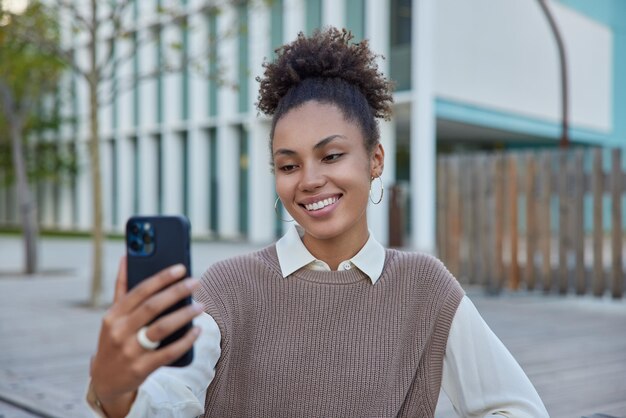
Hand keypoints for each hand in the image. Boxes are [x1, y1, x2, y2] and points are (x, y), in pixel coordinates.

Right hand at [89, 257, 202, 417]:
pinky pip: (168, 352)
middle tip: (196, 282)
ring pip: (161, 328)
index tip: (181, 268)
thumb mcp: (113, 316)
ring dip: (184, 315)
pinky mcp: (141, 368)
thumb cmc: (115, 339)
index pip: (140, 291)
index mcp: (113, 315)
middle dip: (177, 292)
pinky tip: (197, 331)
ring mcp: (129, 351)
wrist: (106, 381)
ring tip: (200, 306)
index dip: (161, 278)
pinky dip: (185, 341)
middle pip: (152, 307)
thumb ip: (122, 288)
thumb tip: (126, 257)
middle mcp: (119, 331)